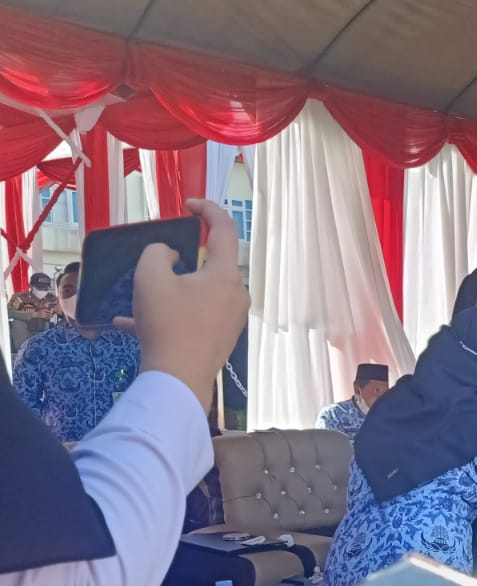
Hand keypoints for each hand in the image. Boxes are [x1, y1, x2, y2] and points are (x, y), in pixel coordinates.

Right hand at [130, 199, 249, 408]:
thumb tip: (171, 255)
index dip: (207, 209)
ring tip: (137, 300)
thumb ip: (158, 252)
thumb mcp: (150, 277)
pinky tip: (131, 325)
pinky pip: (192, 318)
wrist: (177, 381)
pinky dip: (168, 315)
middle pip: (211, 264)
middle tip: (157, 262)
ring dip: (168, 292)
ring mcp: (231, 320)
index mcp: (226, 275)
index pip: (225, 229)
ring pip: (197, 294)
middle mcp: (236, 295)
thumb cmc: (167, 324)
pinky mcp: (220, 339)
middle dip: (183, 260)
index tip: (187, 204)